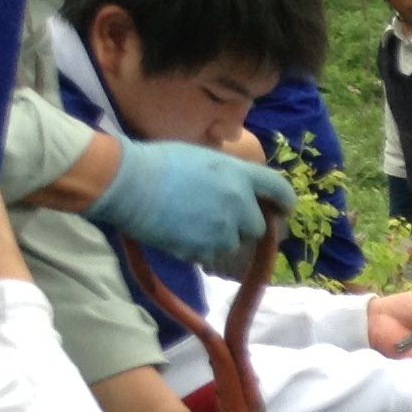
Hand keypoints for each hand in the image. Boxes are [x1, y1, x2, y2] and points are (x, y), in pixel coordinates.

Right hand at [87, 139, 294, 262]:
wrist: (127, 184)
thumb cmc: (157, 162)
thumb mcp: (201, 157)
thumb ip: (227, 174)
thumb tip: (238, 187)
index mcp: (238, 175)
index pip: (279, 189)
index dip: (285, 201)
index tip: (283, 210)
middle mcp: (238, 203)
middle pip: (258, 227)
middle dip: (243, 225)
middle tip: (218, 216)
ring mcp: (222, 230)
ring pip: (232, 243)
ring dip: (218, 237)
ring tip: (190, 221)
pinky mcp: (203, 249)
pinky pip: (208, 254)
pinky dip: (198, 247)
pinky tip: (178, 231)